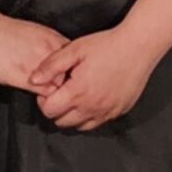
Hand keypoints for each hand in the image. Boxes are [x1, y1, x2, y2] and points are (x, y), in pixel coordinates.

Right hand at [0, 15, 72, 93]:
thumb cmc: (3, 31)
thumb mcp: (35, 34)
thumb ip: (49, 47)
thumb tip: (58, 61)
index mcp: (52, 39)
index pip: (77, 60)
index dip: (76, 73)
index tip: (72, 81)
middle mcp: (49, 50)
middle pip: (73, 74)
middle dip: (70, 85)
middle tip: (66, 95)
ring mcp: (37, 63)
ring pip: (61, 85)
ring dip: (59, 94)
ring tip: (55, 100)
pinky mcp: (23, 77)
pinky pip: (45, 93)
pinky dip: (46, 100)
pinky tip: (40, 99)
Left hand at [33, 25, 166, 130]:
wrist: (138, 46)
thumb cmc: (106, 45)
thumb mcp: (74, 49)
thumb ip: (50, 66)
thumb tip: (33, 80)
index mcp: (77, 92)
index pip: (49, 111)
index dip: (44, 100)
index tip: (51, 87)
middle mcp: (91, 107)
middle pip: (61, 122)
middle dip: (57, 109)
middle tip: (63, 91)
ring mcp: (106, 112)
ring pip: (80, 126)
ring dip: (73, 115)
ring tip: (78, 95)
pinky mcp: (119, 111)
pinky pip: (98, 122)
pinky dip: (91, 115)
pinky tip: (93, 97)